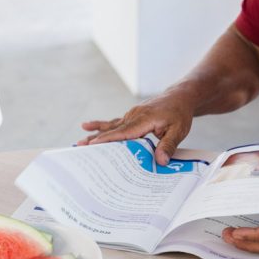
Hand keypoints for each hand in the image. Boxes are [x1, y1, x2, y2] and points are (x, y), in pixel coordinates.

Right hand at [80, 91, 194, 165]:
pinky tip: (87, 126)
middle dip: (96, 139)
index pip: (124, 132)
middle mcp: (134, 116)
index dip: (109, 139)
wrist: (179, 97)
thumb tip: (160, 161)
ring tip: (79, 142)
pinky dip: (101, 126)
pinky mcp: (130, 117)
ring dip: (95, 135)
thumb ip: (168, 146)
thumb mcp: (179, 131)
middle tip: (80, 147)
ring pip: (110, 127)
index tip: (94, 145)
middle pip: (112, 130)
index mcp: (144, 119)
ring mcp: (131, 115)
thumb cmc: (179, 114)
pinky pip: (114, 123)